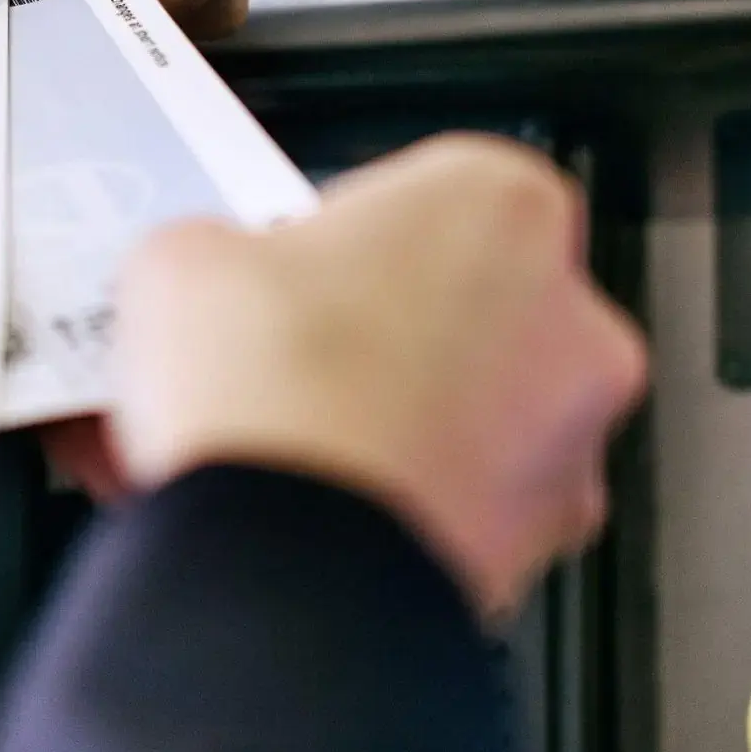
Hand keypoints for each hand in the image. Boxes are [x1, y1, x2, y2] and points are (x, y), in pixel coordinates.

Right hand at [107, 136, 647, 622]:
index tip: (282, 267)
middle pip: (455, 307)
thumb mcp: (183, 258)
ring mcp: (566, 438)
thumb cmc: (271, 393)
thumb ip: (215, 248)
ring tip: (270, 448)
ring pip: (463, 414)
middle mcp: (567, 316)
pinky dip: (394, 508)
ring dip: (383, 423)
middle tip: (271, 358)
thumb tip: (204, 275)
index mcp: (500, 203)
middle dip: (368, 333)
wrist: (290, 560)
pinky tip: (300, 511)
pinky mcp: (540, 542)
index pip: (425, 191)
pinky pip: (460, 506)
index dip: (339, 233)